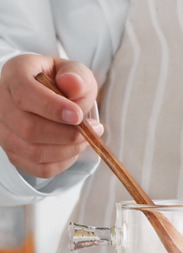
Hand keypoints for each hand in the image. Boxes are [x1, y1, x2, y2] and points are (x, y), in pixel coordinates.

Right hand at [0, 54, 102, 177]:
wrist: (54, 100)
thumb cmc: (62, 84)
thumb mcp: (74, 73)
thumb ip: (77, 75)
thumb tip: (73, 83)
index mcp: (14, 75)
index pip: (24, 94)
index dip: (52, 108)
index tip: (78, 116)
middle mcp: (1, 104)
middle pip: (29, 128)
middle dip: (67, 134)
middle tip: (92, 130)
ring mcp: (5, 131)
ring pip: (34, 152)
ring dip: (69, 150)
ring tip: (86, 139)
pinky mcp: (15, 153)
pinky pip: (40, 168)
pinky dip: (63, 163)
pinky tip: (73, 149)